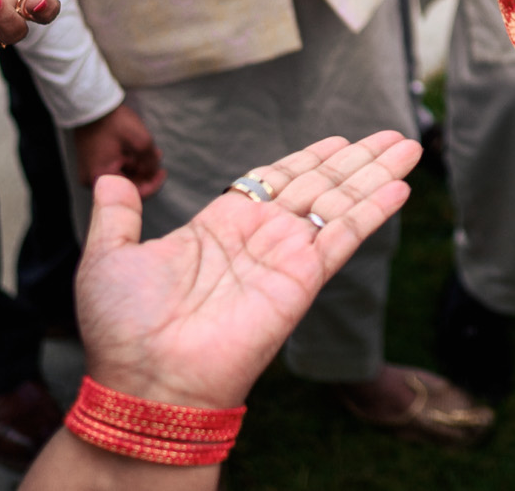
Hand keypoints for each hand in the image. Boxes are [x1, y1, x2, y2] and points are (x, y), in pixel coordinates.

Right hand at [73, 101, 165, 196]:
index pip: (132, 193)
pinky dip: (127, 163)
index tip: (163, 172)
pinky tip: (137, 151)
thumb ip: (150, 160)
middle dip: (145, 172)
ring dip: (137, 166)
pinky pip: (113, 170)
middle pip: (126, 186)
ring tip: (150, 152)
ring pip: (120, 177)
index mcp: (101, 176)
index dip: (152, 185)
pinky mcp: (90, 165)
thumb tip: (154, 172)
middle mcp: (91, 180)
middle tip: (157, 158)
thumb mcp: (140, 138)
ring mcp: (89, 173)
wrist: (89, 105)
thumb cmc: (112, 121)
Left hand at [75, 132, 419, 408]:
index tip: (339, 139)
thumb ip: (117, 216)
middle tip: (393, 134)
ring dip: (374, 173)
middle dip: (356, 159)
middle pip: (319, 184)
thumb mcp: (108, 258)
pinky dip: (373, 209)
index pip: (274, 181)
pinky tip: (400, 185)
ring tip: (407, 145)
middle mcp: (259, 238)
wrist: (147, 380)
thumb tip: (110, 179)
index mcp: (219, 228)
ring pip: (339, 202)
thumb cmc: (123, 330)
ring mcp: (284, 257)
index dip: (309, 157)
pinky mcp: (303, 278)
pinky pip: (344, 236)